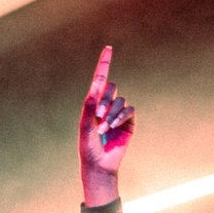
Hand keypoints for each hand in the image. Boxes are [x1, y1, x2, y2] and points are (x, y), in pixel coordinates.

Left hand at [79, 46, 134, 206]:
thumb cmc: (88, 146)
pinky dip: (121, 116)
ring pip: (120, 100)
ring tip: (104, 128)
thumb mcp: (84, 125)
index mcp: (93, 103)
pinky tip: (114, 127)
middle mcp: (106, 105)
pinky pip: (129, 109)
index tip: (108, 48)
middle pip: (112, 87)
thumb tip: (96, 87)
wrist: (99, 164)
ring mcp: (118, 113)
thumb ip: (89, 105)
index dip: (104, 63)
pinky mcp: (128, 122)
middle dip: (105, 99)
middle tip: (97, 115)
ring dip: (111, 113)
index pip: (100, 80)